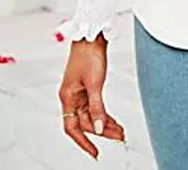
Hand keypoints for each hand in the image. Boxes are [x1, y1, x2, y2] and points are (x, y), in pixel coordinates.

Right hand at [58, 32, 124, 159]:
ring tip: (119, 131)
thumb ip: (97, 107)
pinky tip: (113, 120)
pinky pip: (95, 105)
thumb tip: (99, 127)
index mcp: (67, 97)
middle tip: (118, 138)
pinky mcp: (88, 86)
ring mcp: (80, 92)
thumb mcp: (95, 83)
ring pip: (91, 114)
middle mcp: (71, 96)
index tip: (95, 152)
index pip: (73, 128)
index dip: (83, 142)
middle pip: (85, 122)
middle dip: (101, 131)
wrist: (92, 36)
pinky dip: (104, 113)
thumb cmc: (88, 54)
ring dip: (105, 123)